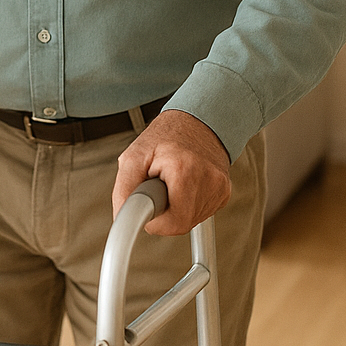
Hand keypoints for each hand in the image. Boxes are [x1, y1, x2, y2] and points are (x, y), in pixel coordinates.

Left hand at [112, 109, 232, 235]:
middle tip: (157, 189)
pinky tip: (184, 186)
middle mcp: (208, 180)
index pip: (173, 223)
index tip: (148, 208)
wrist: (196, 122)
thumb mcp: (133, 157)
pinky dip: (188, 206)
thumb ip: (124, 190)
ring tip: (171, 183)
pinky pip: (201, 214)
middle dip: (163, 213)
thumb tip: (121, 218)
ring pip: (190, 221)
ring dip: (175, 209)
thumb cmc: (164, 137)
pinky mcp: (224, 193)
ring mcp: (219, 188)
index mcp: (184, 171)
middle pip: (181, 224)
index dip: (154, 222)